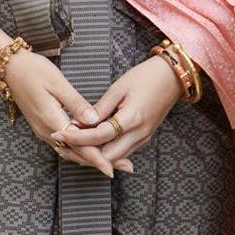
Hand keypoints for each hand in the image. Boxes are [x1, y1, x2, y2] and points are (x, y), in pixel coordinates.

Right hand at [0, 48, 118, 177]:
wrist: (10, 68)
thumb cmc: (34, 71)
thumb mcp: (58, 83)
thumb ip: (76, 103)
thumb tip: (95, 120)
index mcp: (52, 120)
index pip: (79, 146)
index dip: (97, 159)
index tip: (112, 170)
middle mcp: (46, 131)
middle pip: (76, 153)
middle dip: (99, 162)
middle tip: (124, 167)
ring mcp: (43, 130)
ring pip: (70, 151)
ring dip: (90, 157)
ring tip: (114, 161)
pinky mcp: (43, 125)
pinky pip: (64, 144)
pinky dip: (80, 149)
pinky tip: (93, 147)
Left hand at [57, 55, 184, 168]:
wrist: (174, 76)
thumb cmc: (147, 76)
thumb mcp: (119, 87)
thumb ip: (100, 108)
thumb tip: (81, 122)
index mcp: (132, 119)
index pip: (99, 136)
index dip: (77, 136)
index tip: (60, 133)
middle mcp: (139, 134)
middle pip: (107, 157)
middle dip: (84, 153)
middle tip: (65, 143)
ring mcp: (143, 138)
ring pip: (115, 158)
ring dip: (95, 154)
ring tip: (74, 144)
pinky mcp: (145, 137)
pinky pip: (123, 152)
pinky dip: (107, 150)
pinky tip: (93, 143)